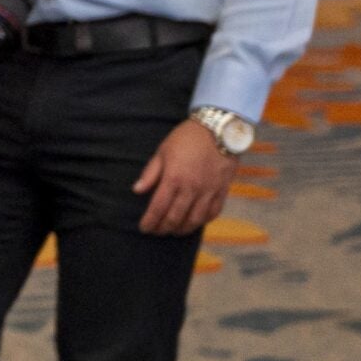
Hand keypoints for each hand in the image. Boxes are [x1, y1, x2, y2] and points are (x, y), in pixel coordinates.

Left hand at [133, 118, 237, 235]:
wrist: (218, 129)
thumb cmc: (186, 138)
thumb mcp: (163, 151)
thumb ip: (150, 173)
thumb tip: (138, 190)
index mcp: (174, 178)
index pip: (158, 208)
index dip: (150, 221)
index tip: (144, 228)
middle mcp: (192, 188)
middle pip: (175, 217)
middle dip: (163, 228)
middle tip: (156, 231)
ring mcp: (209, 191)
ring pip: (195, 220)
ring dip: (182, 229)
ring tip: (174, 231)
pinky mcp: (222, 190)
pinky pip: (213, 213)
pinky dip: (203, 221)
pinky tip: (195, 222)